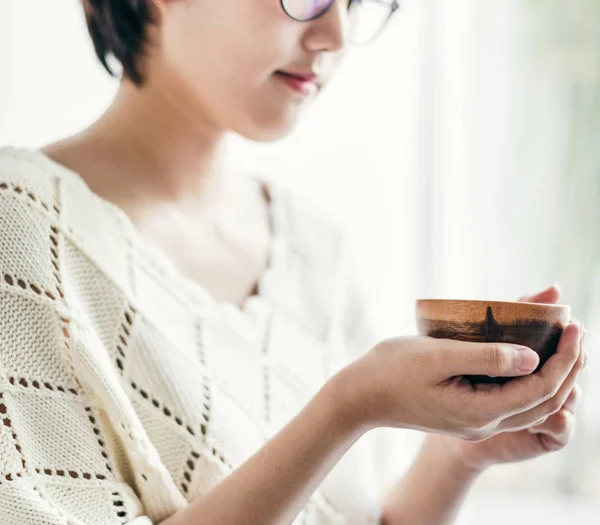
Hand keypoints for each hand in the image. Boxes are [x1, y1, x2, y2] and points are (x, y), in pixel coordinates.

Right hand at [339, 284, 583, 441]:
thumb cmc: (392, 370)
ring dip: (553, 374)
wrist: (360, 395)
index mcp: (479, 412)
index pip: (540, 388)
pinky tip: (527, 356)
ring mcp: (474, 420)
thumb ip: (485, 357)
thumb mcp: (437, 356)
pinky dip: (528, 378)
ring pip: (529, 404)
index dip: (564, 358)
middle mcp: (483, 422)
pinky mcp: (465, 412)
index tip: (573, 324)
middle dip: (568, 367)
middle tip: (577, 330)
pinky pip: (509, 399)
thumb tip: (531, 357)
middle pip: (543, 401)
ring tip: (563, 343)